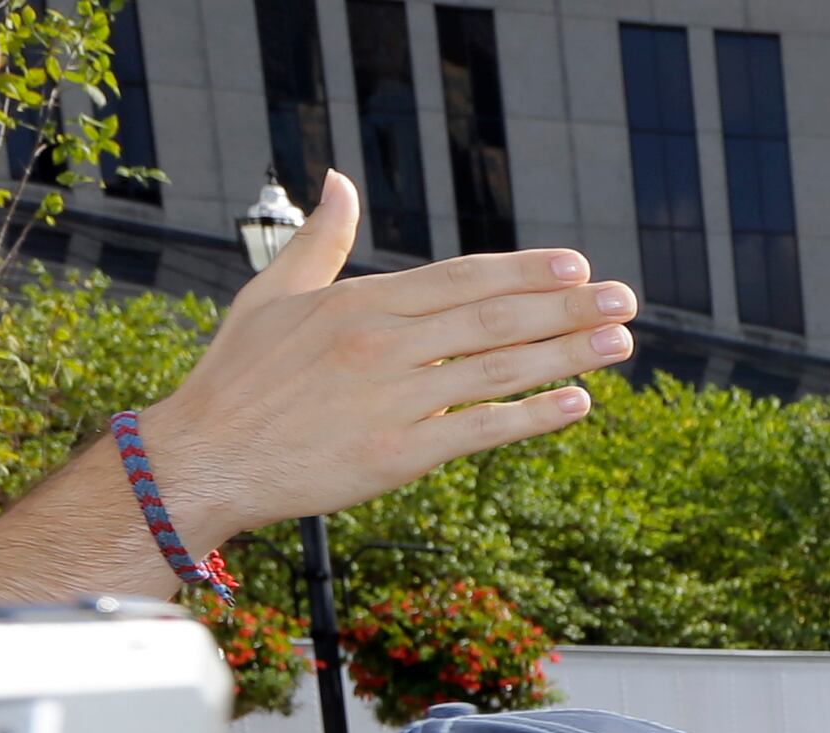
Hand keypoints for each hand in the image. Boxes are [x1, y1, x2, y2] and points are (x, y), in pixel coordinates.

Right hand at [135, 173, 632, 541]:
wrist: (205, 455)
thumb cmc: (237, 377)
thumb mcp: (273, 293)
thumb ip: (321, 240)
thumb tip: (340, 180)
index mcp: (362, 302)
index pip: (463, 278)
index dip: (525, 271)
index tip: (576, 267)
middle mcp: (385, 344)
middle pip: (495, 318)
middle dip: (566, 308)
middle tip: (623, 300)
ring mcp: (395, 399)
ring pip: (498, 368)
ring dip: (567, 354)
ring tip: (619, 342)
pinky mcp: (399, 453)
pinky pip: (480, 429)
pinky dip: (531, 414)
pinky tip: (576, 402)